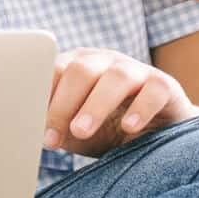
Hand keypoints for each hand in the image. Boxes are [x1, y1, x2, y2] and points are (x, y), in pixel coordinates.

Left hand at [44, 48, 196, 158]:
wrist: (161, 135)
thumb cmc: (110, 130)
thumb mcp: (81, 130)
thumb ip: (60, 129)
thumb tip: (36, 137)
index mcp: (78, 64)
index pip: (55, 70)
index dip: (43, 96)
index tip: (34, 126)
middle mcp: (104, 60)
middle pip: (81, 70)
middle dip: (65, 102)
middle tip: (56, 135)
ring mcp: (135, 69)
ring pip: (115, 77)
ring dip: (95, 104)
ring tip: (82, 130)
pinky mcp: (164, 85)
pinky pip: (153, 90)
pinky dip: (140, 108)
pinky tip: (129, 127)